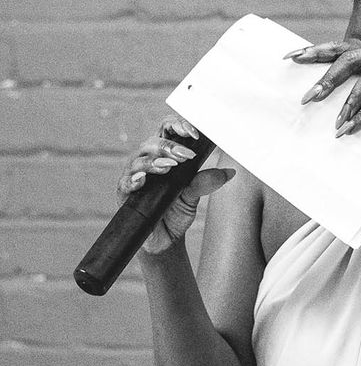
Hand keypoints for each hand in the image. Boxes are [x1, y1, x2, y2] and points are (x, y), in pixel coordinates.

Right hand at [116, 115, 235, 254]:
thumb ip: (205, 182)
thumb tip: (229, 172)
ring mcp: (134, 176)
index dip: (179, 126)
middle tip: (187, 155)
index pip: (168, 131)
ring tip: (169, 167)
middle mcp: (147, 161)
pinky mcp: (125, 193)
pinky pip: (125, 183)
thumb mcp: (193, 196)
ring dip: (155, 162)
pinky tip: (142, 180)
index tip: (195, 134)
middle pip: (154, 142)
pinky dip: (134, 180)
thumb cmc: (175, 211)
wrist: (164, 239)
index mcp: (164, 155)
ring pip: (139, 160)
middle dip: (171, 146)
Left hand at [284, 41, 360, 135]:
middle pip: (349, 59)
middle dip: (327, 79)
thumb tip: (317, 98)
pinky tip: (352, 127)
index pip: (337, 49)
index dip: (314, 52)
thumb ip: (352, 90)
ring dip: (348, 103)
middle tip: (308, 98)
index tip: (291, 58)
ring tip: (336, 124)